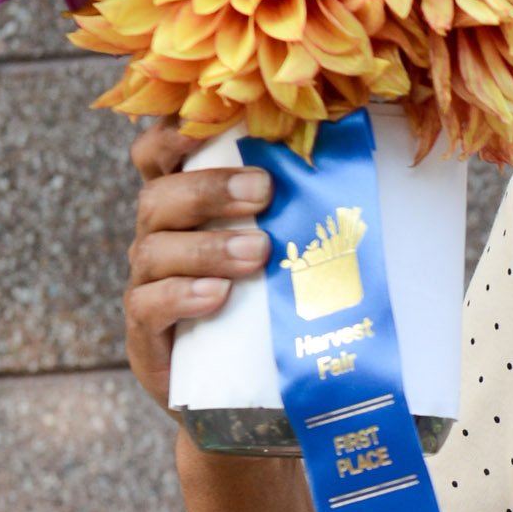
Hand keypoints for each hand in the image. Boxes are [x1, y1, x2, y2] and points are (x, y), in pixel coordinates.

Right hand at [126, 122, 272, 411]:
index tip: (213, 119)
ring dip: (208, 246)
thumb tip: (365, 160)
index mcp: (184, 205)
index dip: (173, 131)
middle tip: (264, 192)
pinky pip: (149, 304)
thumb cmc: (269, 304)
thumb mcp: (283, 249)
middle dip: (210, 189)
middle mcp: (159, 237)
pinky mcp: (146, 332)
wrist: (244, 392)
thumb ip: (299, 207)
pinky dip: (182, 295)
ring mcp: (148, 283)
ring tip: (257, 254)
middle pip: (158, 196)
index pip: (158, 152)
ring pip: (155, 250)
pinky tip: (217, 296)